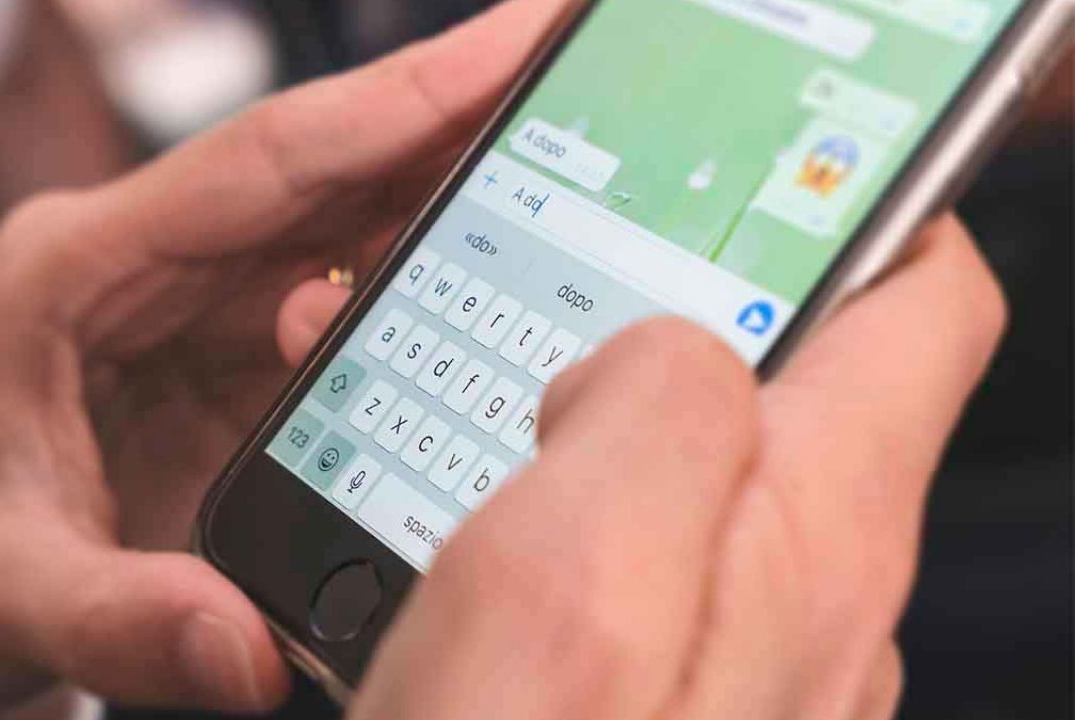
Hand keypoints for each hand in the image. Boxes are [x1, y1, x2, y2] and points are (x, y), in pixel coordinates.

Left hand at [0, 0, 566, 713]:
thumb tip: (252, 651)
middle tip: (569, 74)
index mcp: (77, 271)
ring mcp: (195, 299)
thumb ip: (125, 619)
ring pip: (345, 216)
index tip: (508, 46)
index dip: (394, 101)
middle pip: (324, 166)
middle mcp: (146, 260)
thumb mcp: (7, 597)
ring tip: (567, 151)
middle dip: (452, 111)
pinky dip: (426, 271)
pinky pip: (346, 291)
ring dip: (451, 183)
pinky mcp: (231, 349)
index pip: (259, 164)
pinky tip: (502, 263)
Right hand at [347, 215, 1005, 719]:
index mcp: (811, 539)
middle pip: (797, 387)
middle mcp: (815, 604)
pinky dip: (581, 526)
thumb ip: (645, 418)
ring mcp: (758, 658)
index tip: (736, 190)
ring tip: (491, 454)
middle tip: (541, 336)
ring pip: (709, 475)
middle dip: (670, 333)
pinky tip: (493, 555)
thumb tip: (659, 342)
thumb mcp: (558, 588)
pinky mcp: (688, 694)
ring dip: (602, 435)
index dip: (849, 212)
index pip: (923, 303)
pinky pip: (658, 564)